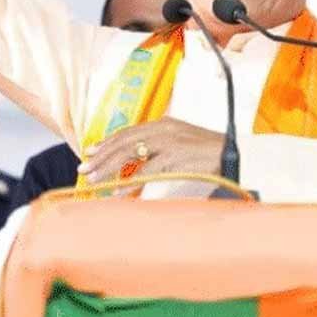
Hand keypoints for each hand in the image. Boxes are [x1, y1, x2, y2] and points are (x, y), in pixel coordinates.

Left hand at [79, 119, 224, 189]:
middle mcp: (163, 129)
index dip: (108, 142)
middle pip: (124, 141)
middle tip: (84, 167)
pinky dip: (129, 183)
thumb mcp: (180, 145)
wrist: (232, 154)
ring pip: (130, 154)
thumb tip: (139, 167)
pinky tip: (117, 192)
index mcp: (163, 124)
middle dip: (101, 155)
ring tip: (94, 180)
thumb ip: (159, 151)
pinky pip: (146, 172)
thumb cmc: (208, 153)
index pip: (129, 132)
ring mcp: (168, 142)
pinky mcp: (174, 157)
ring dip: (109, 168)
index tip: (91, 151)